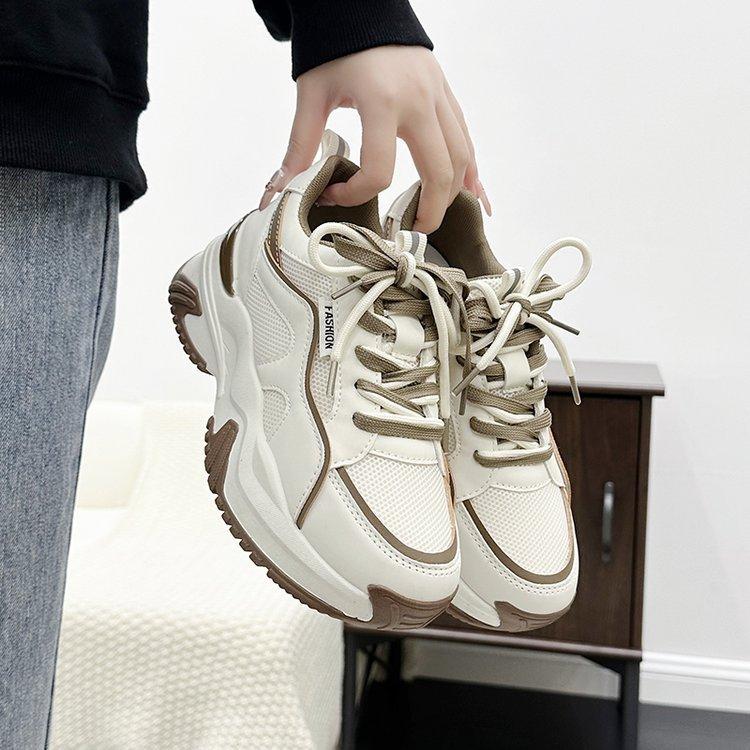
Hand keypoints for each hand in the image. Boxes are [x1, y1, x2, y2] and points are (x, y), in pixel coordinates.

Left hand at [259, 45, 489, 232]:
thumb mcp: (312, 94)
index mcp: (383, 102)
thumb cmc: (334, 46)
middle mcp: (419, 101)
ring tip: (433, 216)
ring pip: (462, 158)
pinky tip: (471, 192)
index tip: (334, 194)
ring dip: (452, 195)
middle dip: (428, 212)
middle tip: (410, 233)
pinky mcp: (445, 93)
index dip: (356, 195)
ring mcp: (438, 96)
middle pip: (438, 173)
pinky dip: (470, 169)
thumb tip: (279, 191)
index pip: (379, 171)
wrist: (361, 1)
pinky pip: (466, 138)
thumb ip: (300, 145)